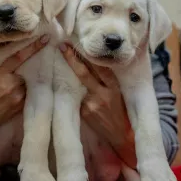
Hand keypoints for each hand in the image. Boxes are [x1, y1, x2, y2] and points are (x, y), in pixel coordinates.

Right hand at [0, 35, 48, 135]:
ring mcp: (18, 95)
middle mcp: (11, 83)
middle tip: (39, 61)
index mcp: (0, 73)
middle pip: (28, 70)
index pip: (19, 56)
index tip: (46, 38)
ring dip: (29, 82)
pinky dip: (28, 92)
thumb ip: (5, 69)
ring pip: (30, 82)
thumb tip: (22, 58)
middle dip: (33, 67)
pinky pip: (29, 94)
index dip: (33, 46)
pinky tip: (20, 94)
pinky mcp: (22, 105)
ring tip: (18, 86)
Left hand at [59, 43, 136, 167]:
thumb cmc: (120, 112)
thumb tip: (92, 65)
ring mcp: (91, 104)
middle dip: (72, 59)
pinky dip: (71, 91)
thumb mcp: (119, 95)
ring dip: (68, 73)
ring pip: (77, 85)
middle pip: (85, 74)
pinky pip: (76, 98)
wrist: (121, 136)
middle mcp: (103, 95)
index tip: (79, 44)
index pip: (101, 68)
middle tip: (62, 46)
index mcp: (114, 88)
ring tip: (59, 60)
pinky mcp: (84, 113)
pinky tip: (63, 84)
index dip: (90, 56)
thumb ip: (107, 82)